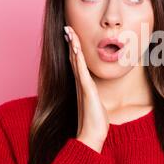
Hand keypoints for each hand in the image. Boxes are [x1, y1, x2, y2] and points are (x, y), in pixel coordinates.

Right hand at [64, 26, 108, 152]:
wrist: (91, 136)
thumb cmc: (95, 122)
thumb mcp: (96, 104)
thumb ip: (95, 96)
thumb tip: (97, 94)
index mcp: (82, 85)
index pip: (76, 63)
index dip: (74, 48)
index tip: (72, 36)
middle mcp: (79, 84)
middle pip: (73, 58)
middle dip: (71, 42)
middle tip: (67, 28)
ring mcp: (82, 86)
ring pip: (75, 61)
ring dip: (72, 45)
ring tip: (69, 31)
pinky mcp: (87, 90)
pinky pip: (81, 71)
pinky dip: (77, 58)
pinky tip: (76, 48)